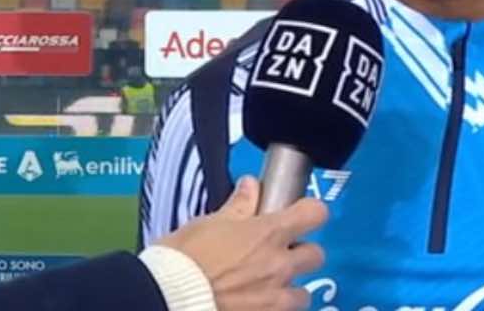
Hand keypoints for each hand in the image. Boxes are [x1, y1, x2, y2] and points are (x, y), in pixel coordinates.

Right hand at [156, 176, 327, 310]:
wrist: (167, 299)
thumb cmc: (184, 258)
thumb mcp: (207, 224)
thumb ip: (237, 207)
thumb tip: (252, 185)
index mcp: (269, 233)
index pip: (315, 213)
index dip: (309, 212)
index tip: (299, 215)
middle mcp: (280, 265)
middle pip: (316, 255)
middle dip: (301, 254)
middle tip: (278, 256)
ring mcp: (276, 299)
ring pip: (303, 294)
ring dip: (289, 289)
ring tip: (266, 289)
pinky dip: (273, 310)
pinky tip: (254, 306)